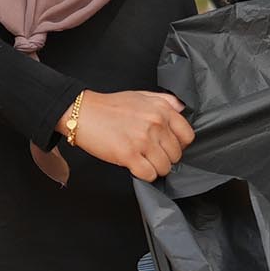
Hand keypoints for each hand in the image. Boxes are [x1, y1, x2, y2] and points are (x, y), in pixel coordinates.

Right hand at [63, 89, 193, 181]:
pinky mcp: (129, 155)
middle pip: (176, 155)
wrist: (82, 113)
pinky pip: (149, 175)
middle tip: (150, 154)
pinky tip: (134, 166)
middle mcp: (156, 124)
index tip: (167, 146)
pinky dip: (144, 175)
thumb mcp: (141, 95)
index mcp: (161, 110)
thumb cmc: (109, 106)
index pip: (187, 136)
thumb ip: (165, 100)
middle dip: (164, 158)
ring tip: (142, 161)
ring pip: (164, 167)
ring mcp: (143, 140)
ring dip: (154, 168)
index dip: (178, 145)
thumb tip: (181, 108)